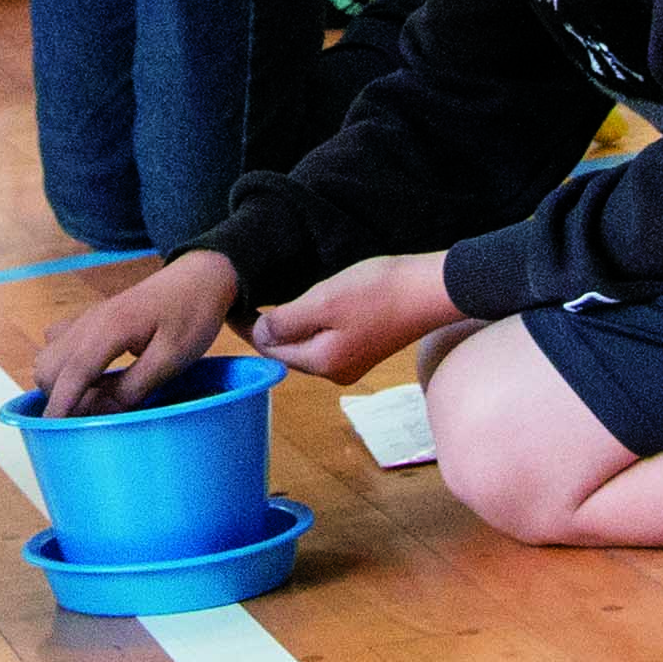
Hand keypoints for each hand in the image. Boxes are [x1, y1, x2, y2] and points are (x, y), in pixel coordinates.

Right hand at [37, 252, 245, 415]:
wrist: (198, 277)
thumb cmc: (191, 315)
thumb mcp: (172, 357)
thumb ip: (134, 386)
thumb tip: (101, 412)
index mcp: (108, 330)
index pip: (72, 374)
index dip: (60, 406)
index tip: (52, 433)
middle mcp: (88, 323)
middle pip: (48, 368)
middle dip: (59, 397)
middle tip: (93, 417)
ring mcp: (86, 320)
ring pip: (48, 357)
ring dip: (60, 383)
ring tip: (96, 399)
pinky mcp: (90, 321)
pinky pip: (59, 345)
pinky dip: (65, 367)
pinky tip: (93, 378)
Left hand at [249, 252, 454, 383]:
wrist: (431, 290)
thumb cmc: (378, 292)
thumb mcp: (324, 301)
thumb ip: (287, 321)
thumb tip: (260, 336)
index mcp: (322, 363)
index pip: (271, 350)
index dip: (249, 328)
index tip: (232, 306)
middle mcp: (336, 371)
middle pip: (289, 352)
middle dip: (268, 330)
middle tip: (246, 301)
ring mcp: (353, 362)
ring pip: (308, 345)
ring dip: (291, 326)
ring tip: (271, 301)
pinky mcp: (367, 348)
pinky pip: (326, 340)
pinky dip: (312, 324)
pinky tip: (309, 305)